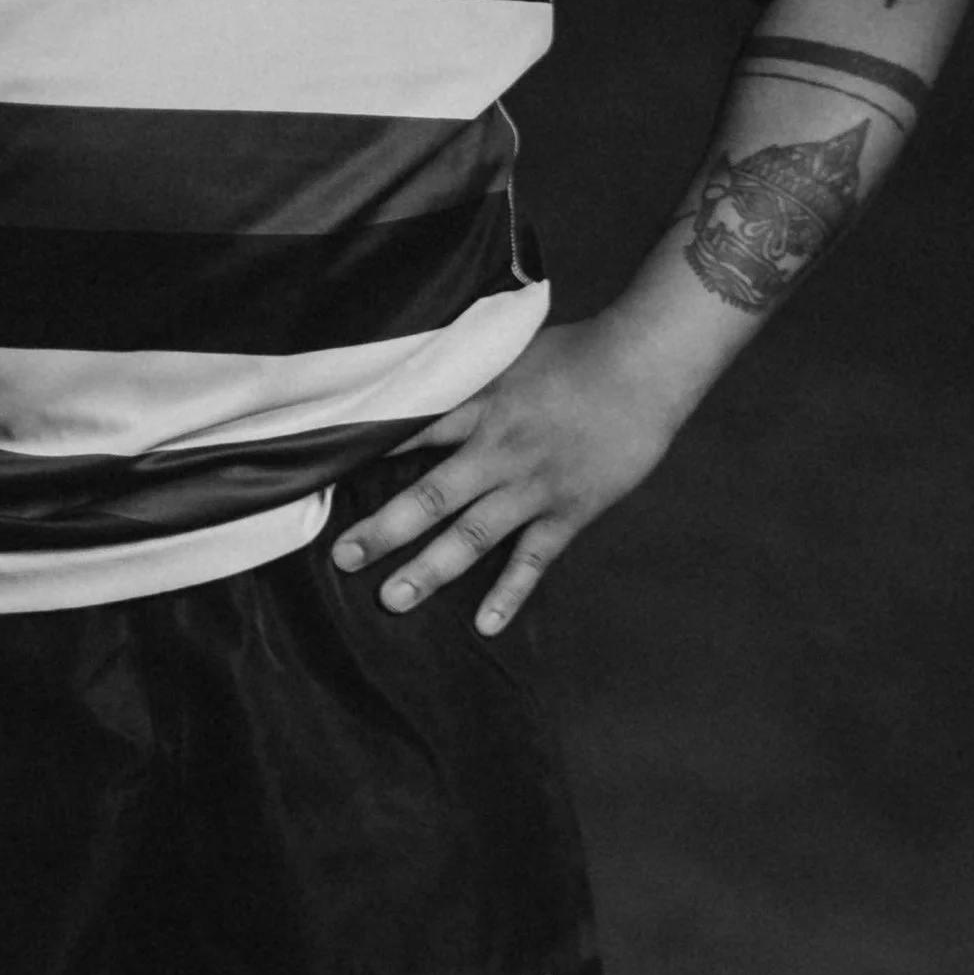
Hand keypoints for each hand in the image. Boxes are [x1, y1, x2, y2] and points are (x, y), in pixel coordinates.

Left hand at [331, 317, 684, 628]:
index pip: (413, 434)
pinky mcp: (570, 511)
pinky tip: (485, 625)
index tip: (330, 477)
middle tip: (344, 558)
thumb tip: (426, 371)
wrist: (644, 366)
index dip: (370, 455)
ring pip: (473, 535)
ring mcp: (534, 486)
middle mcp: (499, 452)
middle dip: (385, 530)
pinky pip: (534, 560)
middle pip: (431, 496)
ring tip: (392, 599)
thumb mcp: (510, 349)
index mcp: (481, 406)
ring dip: (431, 570)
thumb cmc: (578, 350)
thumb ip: (469, 371)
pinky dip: (510, 593)